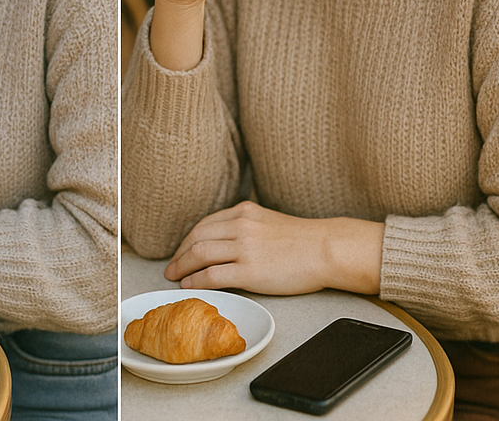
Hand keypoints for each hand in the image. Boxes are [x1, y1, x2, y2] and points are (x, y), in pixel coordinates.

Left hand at [165, 201, 381, 295]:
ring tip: (175, 277)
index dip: (187, 240)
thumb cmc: (303, 240)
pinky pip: (212, 275)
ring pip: (199, 255)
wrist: (328, 249)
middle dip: (179, 254)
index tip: (181, 251)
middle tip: (171, 267)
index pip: (203, 224)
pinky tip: (190, 286)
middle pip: (196, 239)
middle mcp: (240, 226)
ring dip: (182, 268)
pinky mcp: (250, 271)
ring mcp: (244, 248)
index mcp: (243, 212)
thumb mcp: (268, 221)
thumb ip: (246, 225)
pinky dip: (196, 281)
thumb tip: (225, 240)